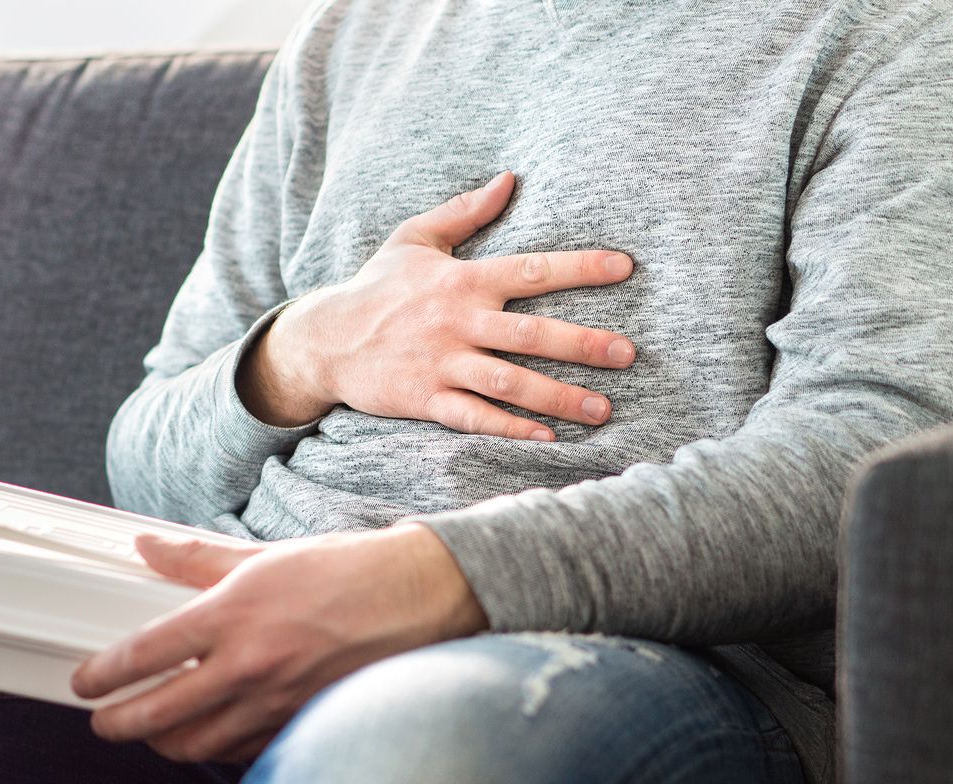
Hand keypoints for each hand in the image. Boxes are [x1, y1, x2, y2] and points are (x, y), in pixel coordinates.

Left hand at [71, 525, 486, 763]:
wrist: (420, 599)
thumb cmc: (344, 572)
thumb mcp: (262, 556)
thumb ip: (196, 558)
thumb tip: (145, 548)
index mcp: (234, 614)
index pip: (146, 654)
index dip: (104, 674)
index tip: (84, 681)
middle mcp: (250, 665)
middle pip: (159, 715)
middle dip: (118, 723)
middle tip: (102, 720)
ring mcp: (277, 703)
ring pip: (196, 744)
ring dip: (163, 742)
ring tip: (150, 730)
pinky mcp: (301, 726)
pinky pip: (241, 752)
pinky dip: (215, 748)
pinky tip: (208, 734)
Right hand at [238, 171, 635, 438]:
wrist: (323, 340)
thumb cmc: (375, 288)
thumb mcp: (413, 239)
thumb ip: (464, 212)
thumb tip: (509, 179)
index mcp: (461, 280)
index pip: (530, 270)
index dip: (579, 268)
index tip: (626, 268)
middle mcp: (456, 322)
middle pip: (529, 334)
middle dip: (582, 344)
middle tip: (629, 354)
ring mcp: (440, 363)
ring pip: (508, 382)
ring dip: (558, 396)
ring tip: (604, 409)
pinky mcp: (424, 399)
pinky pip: (473, 417)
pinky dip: (510, 428)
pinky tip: (547, 436)